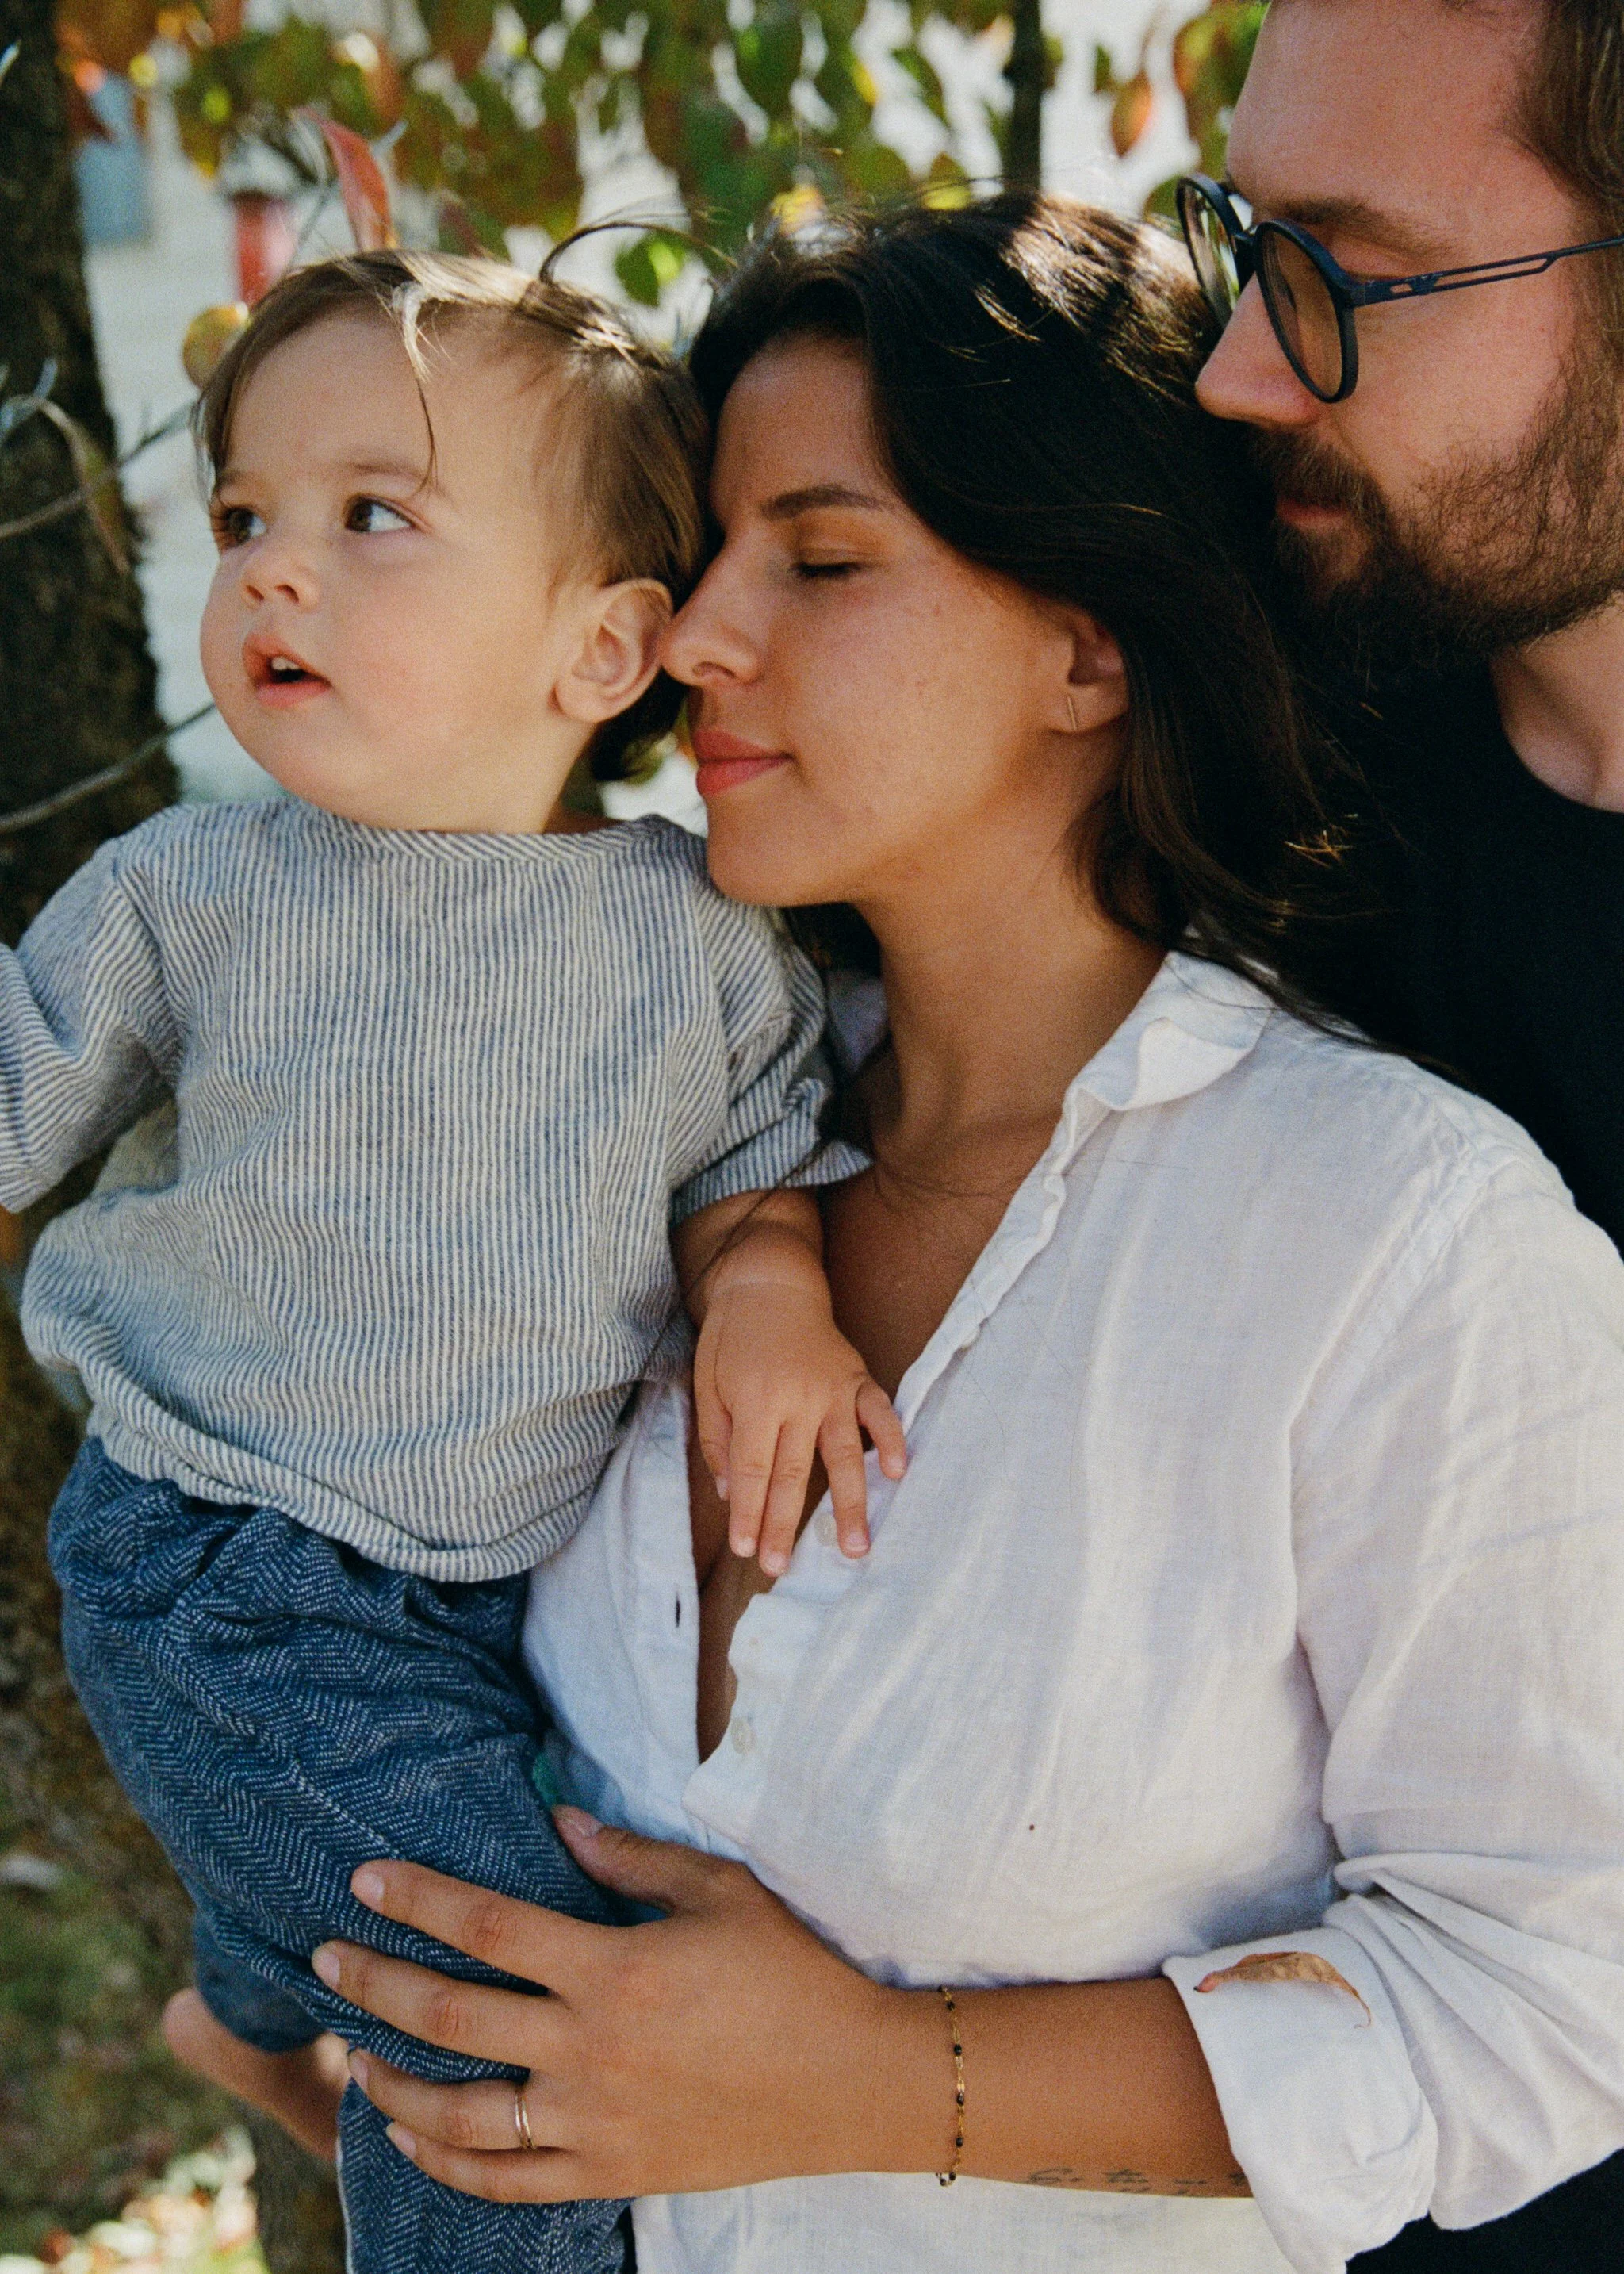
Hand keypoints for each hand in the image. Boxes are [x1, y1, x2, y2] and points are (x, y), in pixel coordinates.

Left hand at [317, 1810, 941, 2202]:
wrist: (852, 2082)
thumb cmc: (790, 1971)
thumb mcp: (720, 1891)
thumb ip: (630, 1858)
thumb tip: (556, 1818)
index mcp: (614, 1970)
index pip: (486, 1927)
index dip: (418, 1899)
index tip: (364, 1879)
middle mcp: (589, 2050)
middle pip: (452, 2016)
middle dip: (376, 1982)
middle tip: (327, 1957)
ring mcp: (594, 2122)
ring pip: (460, 2112)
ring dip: (392, 2081)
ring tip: (353, 2054)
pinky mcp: (610, 2173)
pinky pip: (505, 2181)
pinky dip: (444, 2163)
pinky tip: (406, 2136)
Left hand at [693, 1263, 905, 1575]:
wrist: (771, 1281)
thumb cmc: (731, 1336)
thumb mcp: (706, 1381)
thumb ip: (717, 1437)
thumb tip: (728, 1492)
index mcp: (756, 1400)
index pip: (751, 1471)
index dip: (748, 1513)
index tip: (746, 1549)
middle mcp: (798, 1398)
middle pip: (793, 1474)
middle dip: (785, 1525)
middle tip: (781, 1568)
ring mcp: (833, 1389)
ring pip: (843, 1456)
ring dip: (849, 1505)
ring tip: (853, 1548)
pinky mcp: (857, 1378)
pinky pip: (879, 1413)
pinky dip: (891, 1441)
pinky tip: (896, 1474)